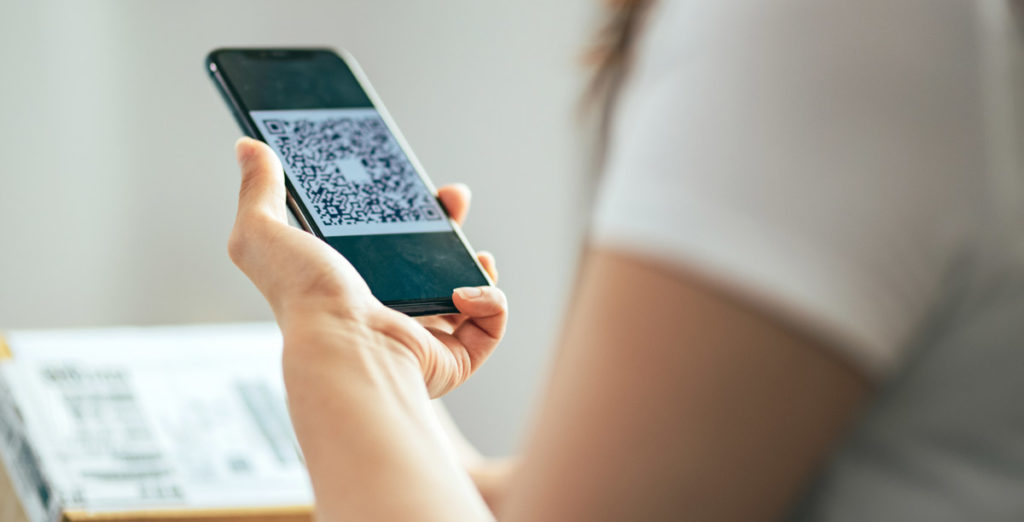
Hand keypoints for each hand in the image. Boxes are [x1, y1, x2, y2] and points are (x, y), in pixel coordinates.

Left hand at [228, 137, 507, 396]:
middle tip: (454, 201)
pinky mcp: (454, 359)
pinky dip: (489, 301)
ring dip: (478, 264)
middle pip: (434, 262)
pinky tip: (464, 292)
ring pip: (470, 293)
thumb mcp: (265, 233)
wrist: (346, 345)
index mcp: (353, 285)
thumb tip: (248, 146)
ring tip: (473, 251)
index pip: (389, 243)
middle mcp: (390, 312)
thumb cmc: (304, 297)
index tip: (418, 184)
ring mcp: (426, 337)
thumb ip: (259, 190)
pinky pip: (490, 324)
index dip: (409, 209)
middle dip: (451, 225)